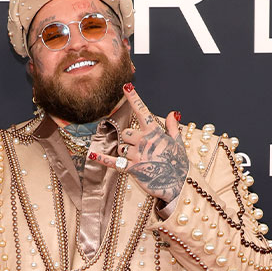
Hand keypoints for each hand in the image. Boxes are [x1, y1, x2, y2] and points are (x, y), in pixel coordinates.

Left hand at [89, 83, 189, 203]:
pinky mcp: (133, 169)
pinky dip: (103, 159)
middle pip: (126, 133)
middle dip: (129, 139)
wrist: (178, 184)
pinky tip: (92, 154)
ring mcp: (138, 155)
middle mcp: (145, 141)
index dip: (134, 98)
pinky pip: (114, 162)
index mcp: (155, 133)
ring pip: (122, 147)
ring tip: (139, 160)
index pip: (143, 111)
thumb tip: (172, 112)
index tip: (126, 86)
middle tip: (140, 149)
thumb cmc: (179, 164)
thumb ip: (172, 127)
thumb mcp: (178, 143)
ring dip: (126, 152)